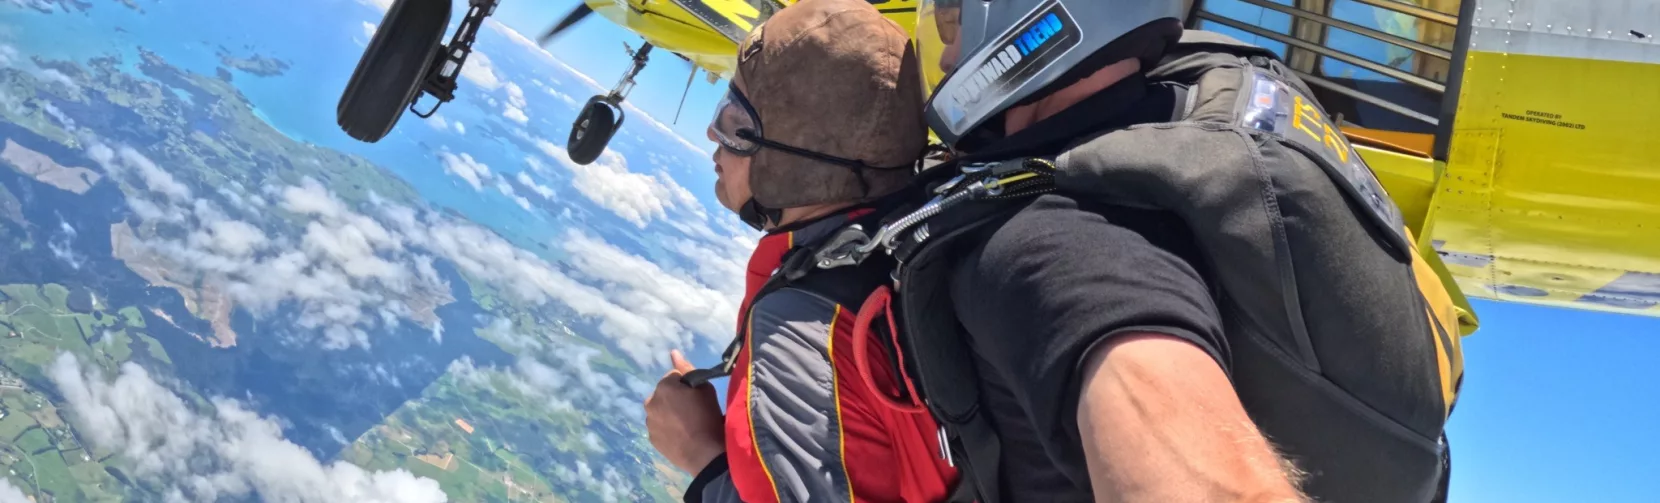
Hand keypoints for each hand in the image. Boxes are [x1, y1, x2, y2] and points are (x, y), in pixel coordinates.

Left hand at [645, 349, 725, 473]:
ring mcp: (649, 422)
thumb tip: (673, 352)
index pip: (674, 377)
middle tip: (692, 410)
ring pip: (660, 411)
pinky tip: (681, 435)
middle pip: (664, 394)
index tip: (696, 396)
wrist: (705, 452)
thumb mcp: (704, 388)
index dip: (686, 385)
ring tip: (687, 425)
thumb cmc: (708, 416)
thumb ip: (686, 368)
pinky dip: (667, 428)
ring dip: (669, 413)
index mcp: (663, 386)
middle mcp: (651, 402)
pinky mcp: (651, 438)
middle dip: (674, 398)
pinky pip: (659, 427)